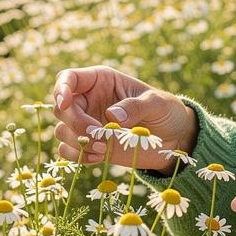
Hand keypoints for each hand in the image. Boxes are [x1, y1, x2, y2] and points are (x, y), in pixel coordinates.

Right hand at [51, 66, 197, 170]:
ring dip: (78, 142)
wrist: (174, 139)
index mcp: (101, 81)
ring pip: (61, 131)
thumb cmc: (167, 111)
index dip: (61, 89)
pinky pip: (68, 151)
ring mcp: (87, 123)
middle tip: (98, 134)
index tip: (65, 103)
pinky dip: (78, 156)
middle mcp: (89, 100)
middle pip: (61, 108)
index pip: (68, 78)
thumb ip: (136, 106)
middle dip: (75, 122)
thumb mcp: (157, 103)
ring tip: (104, 149)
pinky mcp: (90, 145)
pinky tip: (100, 158)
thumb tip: (111, 116)